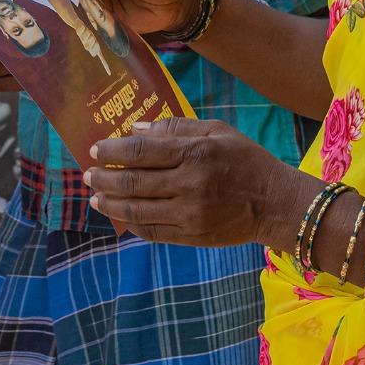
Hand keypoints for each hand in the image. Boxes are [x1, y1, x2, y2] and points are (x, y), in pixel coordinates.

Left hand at [83, 117, 310, 247]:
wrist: (276, 202)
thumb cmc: (246, 160)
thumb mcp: (216, 131)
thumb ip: (175, 128)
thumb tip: (135, 130)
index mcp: (194, 152)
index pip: (140, 151)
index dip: (112, 151)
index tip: (96, 150)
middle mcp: (189, 184)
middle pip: (132, 182)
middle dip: (103, 179)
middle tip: (88, 175)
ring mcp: (190, 214)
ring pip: (137, 211)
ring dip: (110, 204)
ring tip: (95, 198)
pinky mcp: (192, 236)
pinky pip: (152, 232)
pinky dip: (131, 224)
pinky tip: (121, 216)